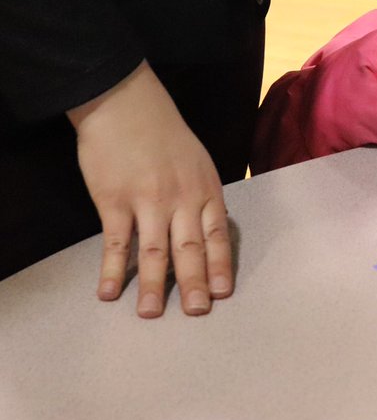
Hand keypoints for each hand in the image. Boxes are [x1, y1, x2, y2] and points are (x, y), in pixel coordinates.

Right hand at [68, 61, 231, 317]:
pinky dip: (113, 269)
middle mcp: (181, 198)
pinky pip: (116, 242)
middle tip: (198, 313)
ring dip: (154, 286)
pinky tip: (109, 291)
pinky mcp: (114, 201)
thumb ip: (203, 194)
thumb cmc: (163, 132)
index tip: (224, 292)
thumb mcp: (197, 160)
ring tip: (152, 314)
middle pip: (191, 248)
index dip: (220, 265)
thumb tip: (211, 225)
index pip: (218, 234)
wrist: (126, 104)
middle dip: (195, 283)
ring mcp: (148, 201)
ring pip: (155, 252)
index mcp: (205, 189)